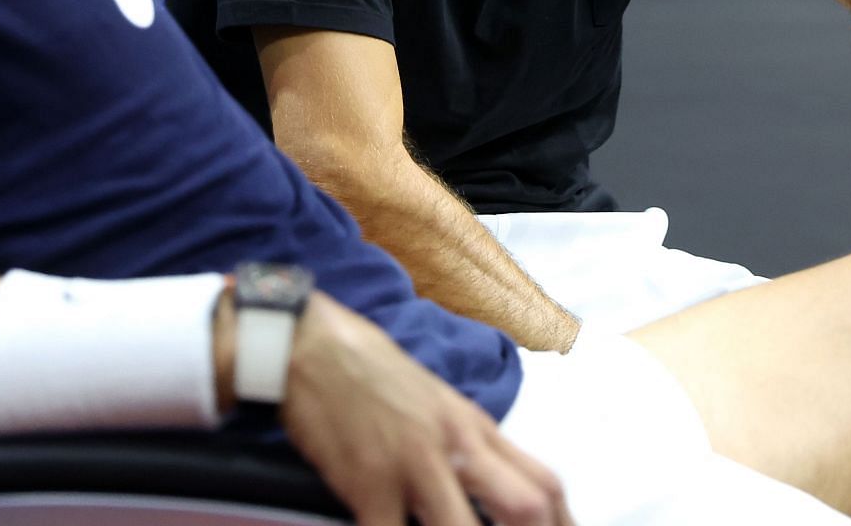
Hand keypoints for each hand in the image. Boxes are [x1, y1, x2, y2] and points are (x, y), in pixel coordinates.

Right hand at [280, 292, 572, 525]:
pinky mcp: (368, 481)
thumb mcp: (431, 398)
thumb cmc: (363, 367)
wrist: (307, 343)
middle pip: (527, 507)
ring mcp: (414, 462)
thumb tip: (484, 486)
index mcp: (473, 425)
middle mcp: (454, 443)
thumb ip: (461, 442)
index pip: (544, 483)